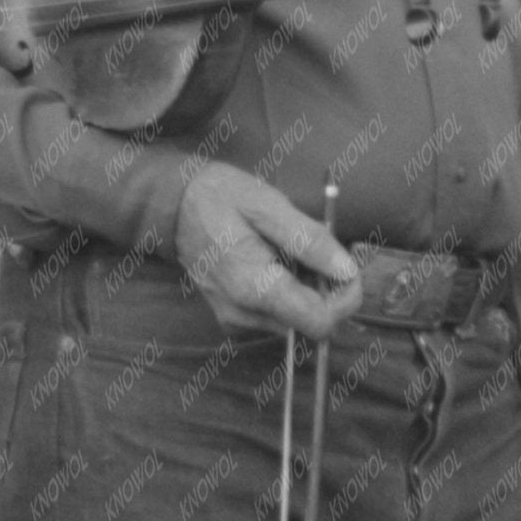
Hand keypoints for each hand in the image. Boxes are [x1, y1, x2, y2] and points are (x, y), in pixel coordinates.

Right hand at [173, 164, 360, 341]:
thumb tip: (347, 271)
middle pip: (311, 323)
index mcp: (256, 289)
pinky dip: (287, 292)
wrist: (173, 206)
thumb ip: (309, 241)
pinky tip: (274, 262)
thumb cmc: (221, 198)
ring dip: (306, 289)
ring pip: (296, 320)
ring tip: (289, 250)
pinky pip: (276, 315)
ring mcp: (236, 321)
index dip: (345, 299)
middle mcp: (246, 316)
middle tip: (317, 249)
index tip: (347, 267)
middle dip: (326, 290)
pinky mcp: (233, 318)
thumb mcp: (268, 205)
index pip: (320, 323)